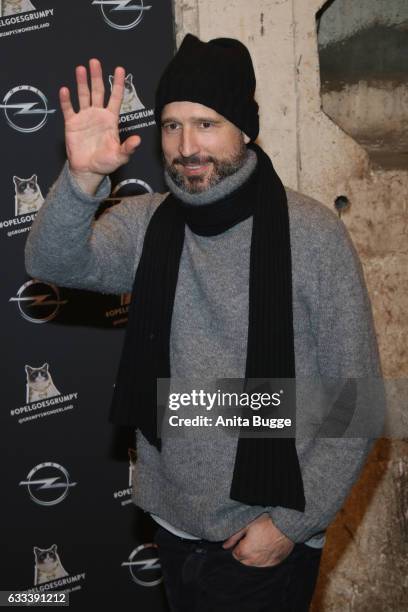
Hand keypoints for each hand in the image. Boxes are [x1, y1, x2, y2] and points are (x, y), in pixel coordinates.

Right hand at [59, 58, 140, 194]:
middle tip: (95, 62)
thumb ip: (128, 148)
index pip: (115, 98)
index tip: (120, 69)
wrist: (88, 170)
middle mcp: (98, 114)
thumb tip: (138, 140)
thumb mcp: (120, 156)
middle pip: (98, 91)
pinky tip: (65, 90)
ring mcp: (84, 117)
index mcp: (111, 119)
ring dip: (82, 82)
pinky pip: (69, 109)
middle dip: (97, 76)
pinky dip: (66, 100)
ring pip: (83, 95)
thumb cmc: (106, 162)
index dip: (118, 84)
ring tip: (80, 69)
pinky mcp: (72, 123)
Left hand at [222, 513, 294, 567]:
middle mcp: (254, 561)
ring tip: (259, 542)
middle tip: (251, 539)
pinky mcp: (274, 563)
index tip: (244, 538)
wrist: (286, 526)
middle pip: (243, 560)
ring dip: (253, 556)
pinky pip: (264, 563)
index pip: (235, 554)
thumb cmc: (266, 523)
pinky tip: (267, 546)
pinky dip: (263, 557)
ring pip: (254, 563)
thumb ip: (234, 537)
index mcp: (245, 551)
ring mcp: (265, 563)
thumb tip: (224, 546)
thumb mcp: (247, 525)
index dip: (238, 545)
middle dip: (244, 552)